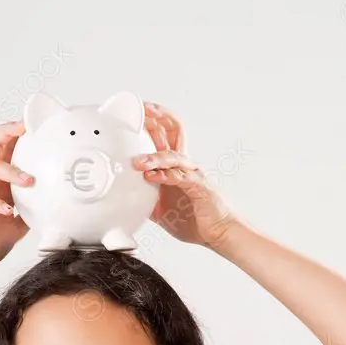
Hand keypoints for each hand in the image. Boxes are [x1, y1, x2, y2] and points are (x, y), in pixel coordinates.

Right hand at [0, 121, 34, 269]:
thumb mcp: (18, 228)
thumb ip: (31, 215)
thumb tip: (53, 212)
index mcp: (1, 183)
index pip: (11, 150)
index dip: (22, 138)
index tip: (40, 130)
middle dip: (11, 132)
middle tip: (27, 129)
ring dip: (13, 171)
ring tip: (28, 181)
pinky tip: (7, 211)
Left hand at [133, 101, 239, 248]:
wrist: (218, 233)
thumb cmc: (196, 220)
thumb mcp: (162, 210)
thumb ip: (146, 200)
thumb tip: (127, 200)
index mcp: (177, 167)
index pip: (165, 135)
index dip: (152, 121)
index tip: (136, 112)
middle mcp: (186, 165)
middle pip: (174, 131)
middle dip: (157, 119)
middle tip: (141, 111)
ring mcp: (193, 174)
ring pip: (172, 156)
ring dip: (153, 157)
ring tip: (137, 162)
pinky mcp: (199, 187)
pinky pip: (179, 177)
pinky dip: (163, 176)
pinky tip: (151, 177)